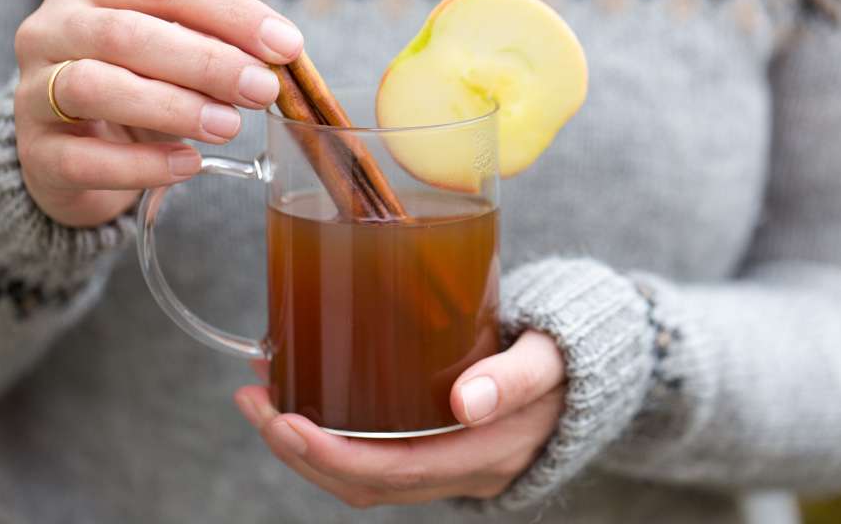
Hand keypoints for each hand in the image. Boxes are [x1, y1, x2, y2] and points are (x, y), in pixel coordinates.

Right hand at [13, 0, 302, 226]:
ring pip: (95, 87)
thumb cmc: (133, 90)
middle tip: (261, 89)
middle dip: (206, 62)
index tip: (285, 46)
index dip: (230, 14)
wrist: (72, 153)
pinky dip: (144, 164)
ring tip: (229, 126)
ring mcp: (33, 91)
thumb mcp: (172, 59)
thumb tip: (280, 59)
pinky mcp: (36, 154)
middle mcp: (51, 29)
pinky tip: (189, 164)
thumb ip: (215, 50)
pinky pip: (86, 159)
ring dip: (173, 107)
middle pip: (128, 34)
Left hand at [235, 330, 565, 506]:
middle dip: (298, 449)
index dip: (331, 456)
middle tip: (254, 399)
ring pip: (363, 474)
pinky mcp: (435, 445)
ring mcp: (445, 463)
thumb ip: (514, 379)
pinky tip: (306, 395)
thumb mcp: (550, 361)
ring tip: (263, 395)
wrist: (586, 377)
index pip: (394, 472)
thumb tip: (466, 403)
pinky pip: (374, 455)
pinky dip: (331, 434)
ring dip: (305, 444)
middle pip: (365, 481)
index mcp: (483, 453)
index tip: (282, 421)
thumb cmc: (566, 360)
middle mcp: (457, 470)